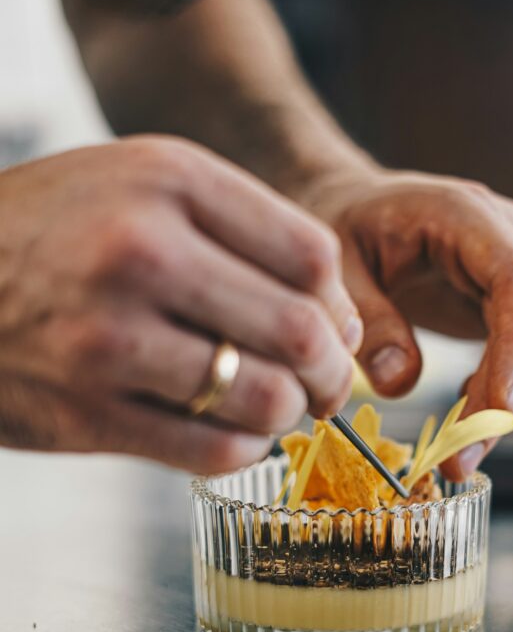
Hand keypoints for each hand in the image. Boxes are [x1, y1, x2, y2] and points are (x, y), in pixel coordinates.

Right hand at [0, 137, 361, 472]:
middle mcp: (142, 251)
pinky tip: (233, 433)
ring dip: (289, 413)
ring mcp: (110, 337)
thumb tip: (339, 315)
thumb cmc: (53, 232)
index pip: (311, 254)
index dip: (340, 305)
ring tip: (276, 407)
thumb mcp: (138, 185)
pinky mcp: (88, 412)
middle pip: (300, 330)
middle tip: (324, 385)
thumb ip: (240, 231)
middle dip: (330, 371)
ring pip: (265, 398)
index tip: (334, 329)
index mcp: (166, 180)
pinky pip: (213, 451)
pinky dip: (244, 450)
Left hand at [304, 168, 512, 478]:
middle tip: (456, 457)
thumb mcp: (334, 267)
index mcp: (466, 216)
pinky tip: (468, 403)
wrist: (353, 204)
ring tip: (461, 428)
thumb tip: (401, 383)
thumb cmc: (343, 224)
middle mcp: (510, 238)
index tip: (499, 412)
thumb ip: (367, 321)